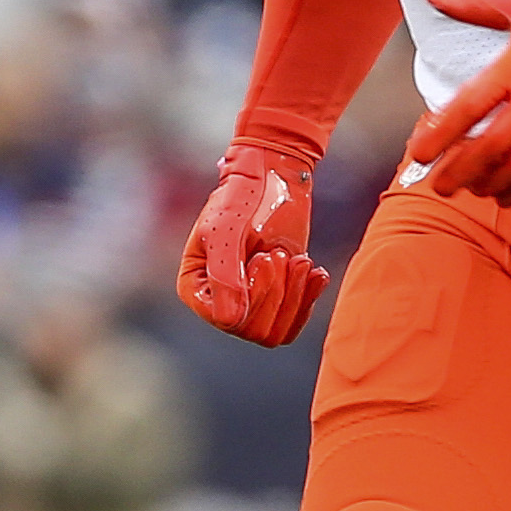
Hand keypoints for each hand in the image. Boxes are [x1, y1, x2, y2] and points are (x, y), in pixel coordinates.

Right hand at [177, 141, 330, 345]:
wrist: (271, 178)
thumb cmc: (242, 198)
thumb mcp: (227, 232)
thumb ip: (225, 275)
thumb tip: (230, 322)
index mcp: (195, 288)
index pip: (228, 320)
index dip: (255, 295)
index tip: (264, 258)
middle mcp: (219, 302)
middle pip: (255, 330)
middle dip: (277, 293)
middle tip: (278, 255)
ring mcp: (248, 302)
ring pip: (276, 332)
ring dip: (295, 296)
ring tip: (298, 260)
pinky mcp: (275, 298)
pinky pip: (293, 322)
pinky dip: (309, 299)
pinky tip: (314, 270)